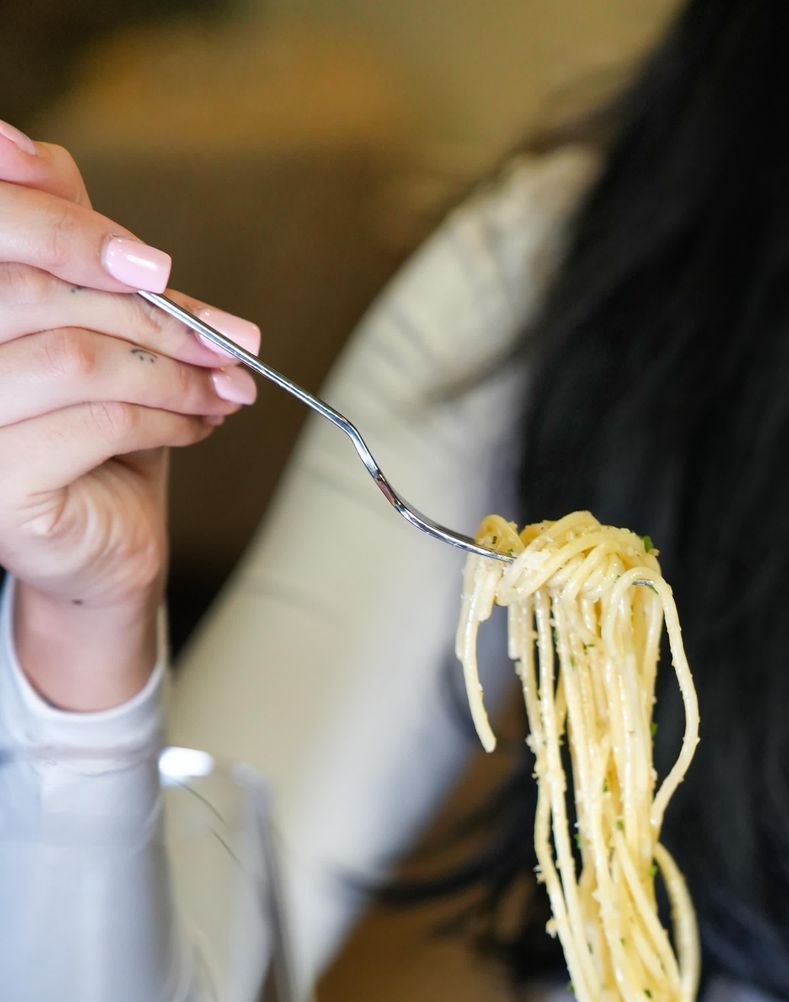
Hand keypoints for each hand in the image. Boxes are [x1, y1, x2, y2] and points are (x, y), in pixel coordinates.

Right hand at [0, 119, 260, 708]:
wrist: (105, 544)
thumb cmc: (93, 428)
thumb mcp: (90, 322)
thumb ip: (64, 241)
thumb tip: (35, 148)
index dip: (71, 233)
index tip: (157, 265)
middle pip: (40, 294)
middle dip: (152, 313)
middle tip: (230, 339)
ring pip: (75, 360)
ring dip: (171, 369)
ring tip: (224, 385)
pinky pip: (96, 425)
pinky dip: (166, 418)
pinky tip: (201, 424)